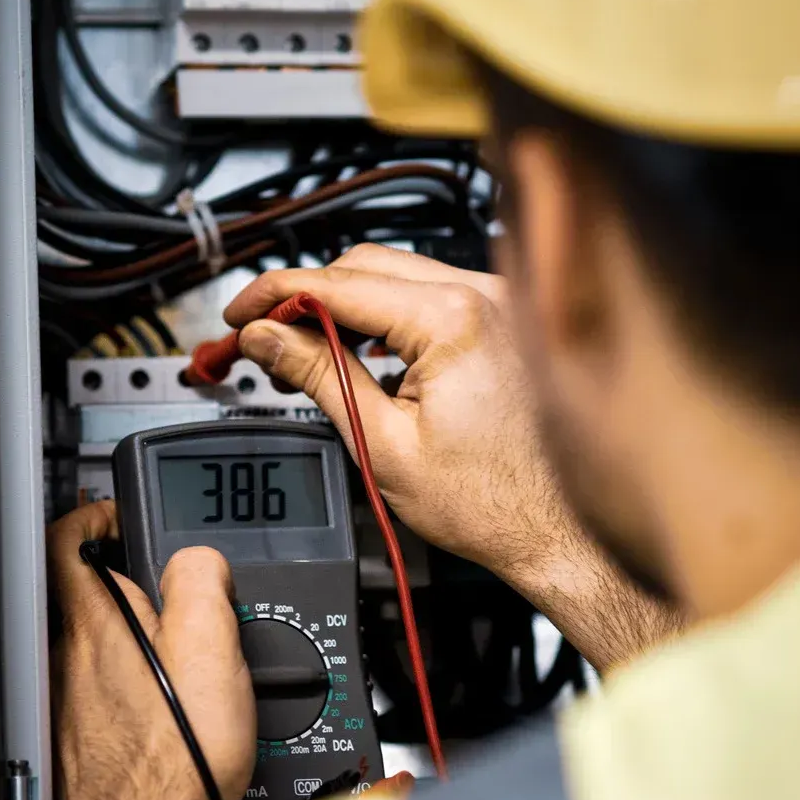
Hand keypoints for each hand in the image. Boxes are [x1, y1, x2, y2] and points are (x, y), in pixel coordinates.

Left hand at [47, 500, 253, 799]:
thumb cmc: (174, 764)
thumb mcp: (210, 650)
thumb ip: (199, 584)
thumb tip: (196, 558)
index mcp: (94, 625)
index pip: (67, 539)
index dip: (92, 514)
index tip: (116, 513)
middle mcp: (68, 661)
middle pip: (83, 594)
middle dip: (125, 582)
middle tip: (169, 587)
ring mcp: (67, 705)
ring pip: (93, 648)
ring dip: (130, 639)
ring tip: (182, 654)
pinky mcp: (78, 746)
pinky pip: (100, 696)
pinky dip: (131, 690)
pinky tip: (168, 715)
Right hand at [226, 244, 682, 669]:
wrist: (559, 533)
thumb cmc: (492, 503)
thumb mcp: (381, 442)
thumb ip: (318, 375)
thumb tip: (267, 338)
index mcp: (452, 318)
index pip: (336, 283)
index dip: (273, 296)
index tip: (239, 313)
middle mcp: (485, 295)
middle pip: (363, 266)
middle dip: (304, 297)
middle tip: (262, 337)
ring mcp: (502, 303)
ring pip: (397, 275)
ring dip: (344, 304)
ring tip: (305, 350)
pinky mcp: (507, 320)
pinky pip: (431, 295)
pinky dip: (387, 315)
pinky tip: (362, 351)